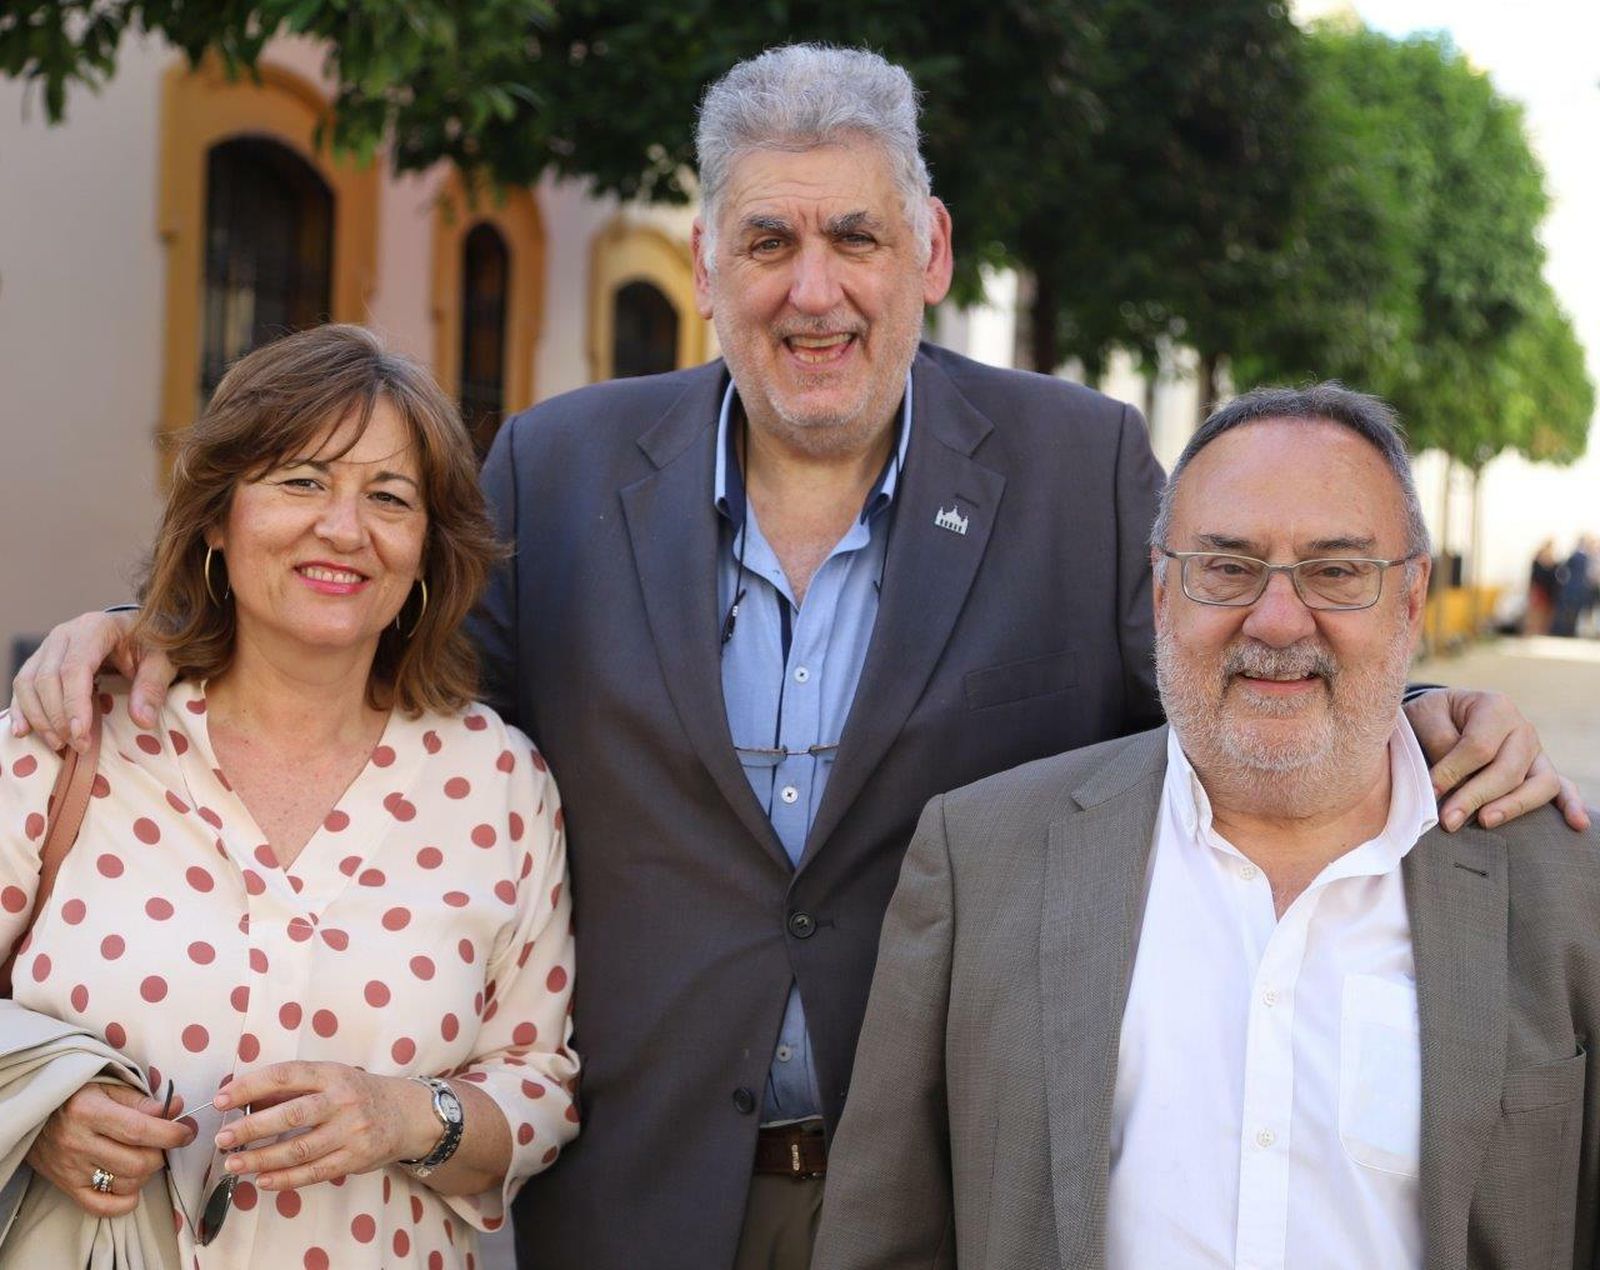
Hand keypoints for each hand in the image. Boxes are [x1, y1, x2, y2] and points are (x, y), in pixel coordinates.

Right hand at [9, 609, 172, 748]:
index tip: (81, 734)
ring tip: (59, 744)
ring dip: (39, 718)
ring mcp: (48, 646)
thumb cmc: (149, 644)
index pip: (74, 668)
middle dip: (58, 717)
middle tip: (78, 745)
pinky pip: (22, 685)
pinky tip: (23, 732)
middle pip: (47, 679)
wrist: (136, 629)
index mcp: (95, 628)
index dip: (74, 704)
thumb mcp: (161, 661)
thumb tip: (143, 721)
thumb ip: (152, 687)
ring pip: (28, 683)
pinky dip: (21, 709)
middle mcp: (64, 635)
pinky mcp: (40, 660)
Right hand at [25, 1083, 194, 1216]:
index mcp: (89, 1112)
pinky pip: (101, 1207)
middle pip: (137, 1163)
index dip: (170, 1134)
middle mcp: (78, 1143)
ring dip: (145, 1175)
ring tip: (142, 1158)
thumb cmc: (76, 1095)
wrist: (30, 1112)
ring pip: (125, 1184)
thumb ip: (142, 1101)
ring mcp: (71, 1169)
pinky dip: (124, 1202)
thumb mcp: (107, 1087)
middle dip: (160, 1155)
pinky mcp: (66, 1187)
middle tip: (160, 1144)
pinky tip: (131, 1185)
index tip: (186, 1132)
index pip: (139, 1130)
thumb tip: (176, 1109)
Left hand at [213, 1062, 434, 1192]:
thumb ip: (295, 1088)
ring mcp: (351, 1131)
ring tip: (233, 1163)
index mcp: (333, 1074)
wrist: (408, 1113)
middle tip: (223, 1138)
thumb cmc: (359, 1093)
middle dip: (251, 1127)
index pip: (286, 1076)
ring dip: (261, 1158)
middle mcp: (343, 1100)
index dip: (251, 1086)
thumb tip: (246, 1100)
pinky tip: (262, 1180)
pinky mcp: (355, 1159)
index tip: (222, 1099)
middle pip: (291, 1115)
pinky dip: (285, 1179)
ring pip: (299, 1149)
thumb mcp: (333, 1078)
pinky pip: (314, 1173)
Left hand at [1404, 687, 1590, 832]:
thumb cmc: (1434, 716)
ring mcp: (1535, 751)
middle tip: (1448, 820)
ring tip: (1485, 821)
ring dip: (1512, 806)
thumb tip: (1451, 782)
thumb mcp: (1426, 716)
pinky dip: (1571, 805)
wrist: (1445, 713)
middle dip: (1476, 797)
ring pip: (1539, 783)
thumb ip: (1439, 742)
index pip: (1479, 747)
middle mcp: (1522, 729)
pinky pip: (1562, 788)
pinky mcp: (1540, 770)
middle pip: (1508, 769)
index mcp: (1495, 707)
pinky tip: (1577, 825)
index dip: (1453, 772)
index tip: (1431, 792)